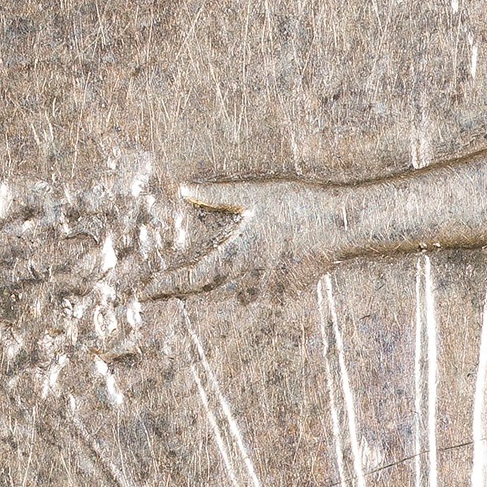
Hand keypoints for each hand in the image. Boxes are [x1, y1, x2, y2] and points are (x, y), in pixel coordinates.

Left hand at [145, 178, 347, 298]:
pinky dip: (258, 286)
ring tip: (221, 276)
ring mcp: (272, 287)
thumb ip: (216, 196)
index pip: (192, 278)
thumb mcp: (254, 194)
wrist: (342, 225)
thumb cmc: (298, 205)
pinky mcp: (292, 288)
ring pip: (239, 295)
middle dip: (190, 287)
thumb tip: (184, 190)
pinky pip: (266, 294)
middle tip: (170, 285)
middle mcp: (250, 277)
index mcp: (236, 255)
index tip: (145, 290)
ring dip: (228, 287)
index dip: (166, 285)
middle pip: (211, 291)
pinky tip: (264, 271)